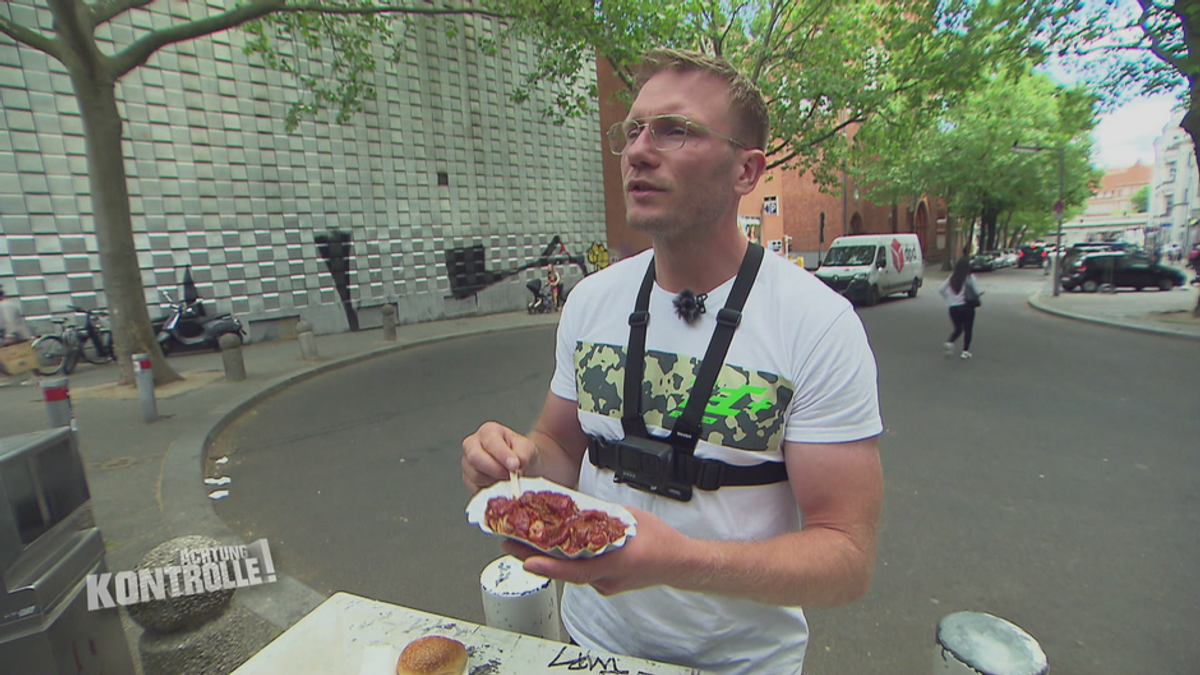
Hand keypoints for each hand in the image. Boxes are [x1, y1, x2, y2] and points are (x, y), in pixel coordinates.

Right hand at [462, 421, 537, 492]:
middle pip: (474, 457)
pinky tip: (500, 485)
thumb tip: (517, 463)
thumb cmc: (520, 453)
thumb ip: (523, 453)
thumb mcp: (527, 448)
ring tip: (508, 479)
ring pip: (475, 476)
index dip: (502, 455)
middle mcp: (472, 444)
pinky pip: (476, 488)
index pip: (490, 442)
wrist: (518, 466)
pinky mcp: (467, 479)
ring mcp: (467, 462)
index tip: (514, 465)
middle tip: (511, 477)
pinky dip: (490, 490)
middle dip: (495, 469)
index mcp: (488, 431)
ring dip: (495, 481)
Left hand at [501, 507, 695, 595]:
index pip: (578, 570)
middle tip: (510, 545)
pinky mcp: (606, 584)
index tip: (529, 561)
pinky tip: (555, 549)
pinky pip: (582, 572)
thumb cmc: (661, 541)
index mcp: (615, 565)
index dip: (551, 567)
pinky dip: (567, 561)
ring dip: (548, 559)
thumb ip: (604, 517)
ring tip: (524, 544)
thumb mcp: (632, 519)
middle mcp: (607, 579)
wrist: (679, 564)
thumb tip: (580, 510)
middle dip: (535, 558)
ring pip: (572, 572)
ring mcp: (606, 585)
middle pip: (566, 571)